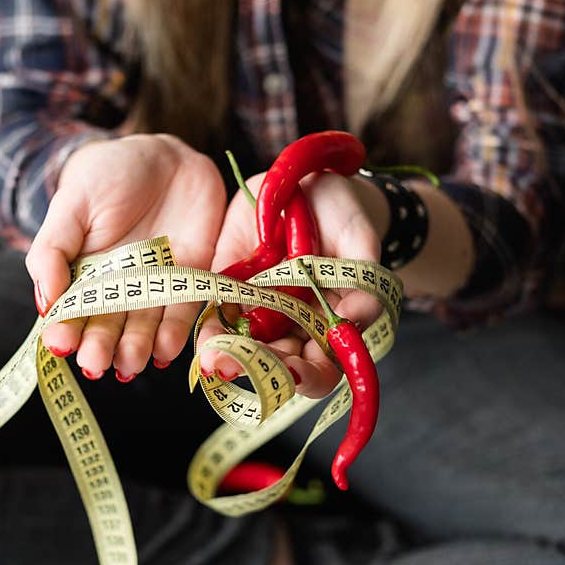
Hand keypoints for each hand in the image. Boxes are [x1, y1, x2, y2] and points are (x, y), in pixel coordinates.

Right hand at [26, 134, 225, 379]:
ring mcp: (156, 288)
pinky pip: (184, 312)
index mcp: (83, 276)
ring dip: (137, 348)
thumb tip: (45, 303)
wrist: (165, 155)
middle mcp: (119, 290)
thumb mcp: (72, 205)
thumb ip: (53, 251)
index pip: (73, 312)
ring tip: (130, 363)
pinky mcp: (192, 280)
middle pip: (108, 326)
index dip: (66, 331)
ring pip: (144, 327)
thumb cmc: (108, 175)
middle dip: (101, 346)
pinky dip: (175, 333)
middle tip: (97, 363)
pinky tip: (164, 350)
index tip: (61, 346)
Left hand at [199, 172, 383, 397]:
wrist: (306, 186)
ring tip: (214, 358)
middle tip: (237, 366)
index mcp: (329, 325)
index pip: (322, 369)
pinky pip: (217, 316)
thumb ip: (362, 278)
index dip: (310, 378)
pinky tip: (203, 337)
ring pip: (242, 346)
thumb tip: (355, 320)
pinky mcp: (230, 291)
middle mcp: (291, 327)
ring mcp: (258, 311)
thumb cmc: (342, 216)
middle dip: (256, 369)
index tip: (295, 371)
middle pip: (275, 365)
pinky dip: (209, 329)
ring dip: (227, 356)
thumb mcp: (358, 237)